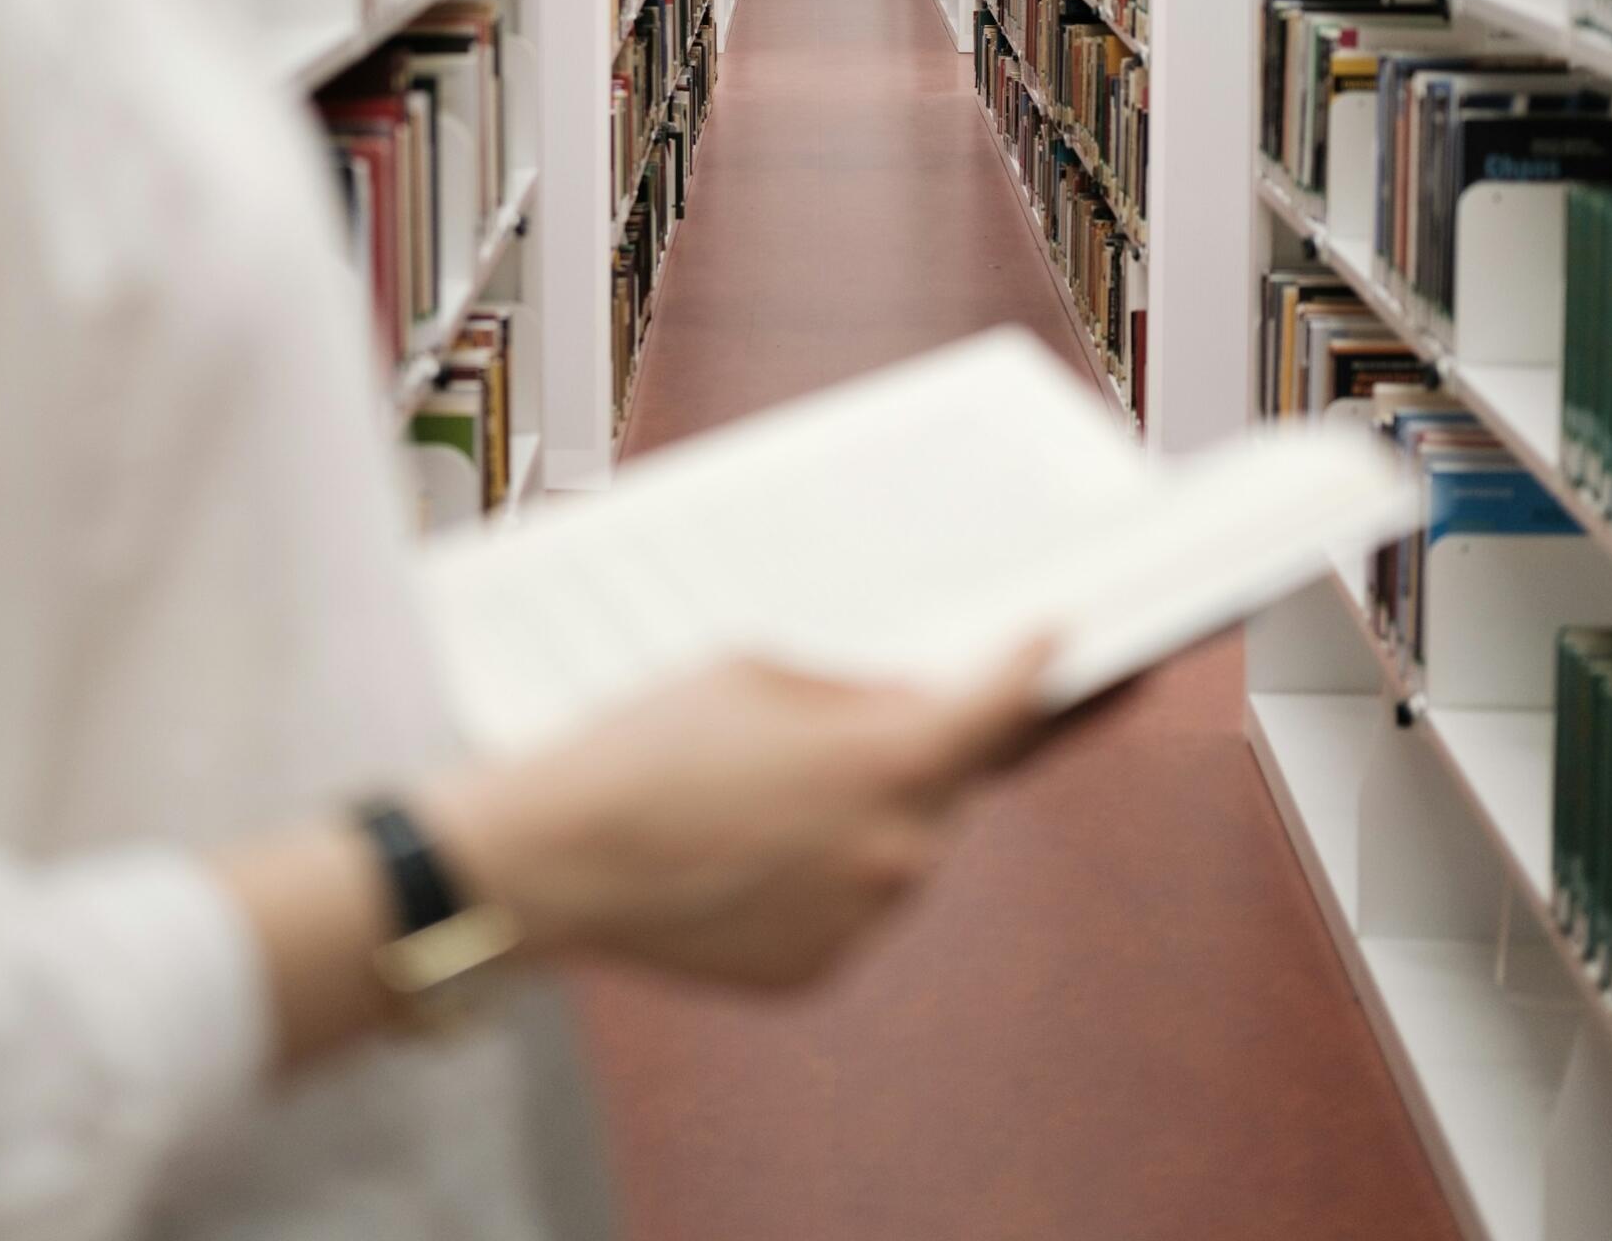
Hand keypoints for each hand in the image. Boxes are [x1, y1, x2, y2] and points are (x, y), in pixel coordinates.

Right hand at [424, 642, 1054, 990]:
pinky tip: (748, 846)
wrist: (559, 859)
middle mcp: (893, 853)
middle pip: (950, 784)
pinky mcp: (816, 969)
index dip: (1031, 670)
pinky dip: (822, 873)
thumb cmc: (649, 747)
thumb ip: (853, 693)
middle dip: (920, 748)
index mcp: (888, 762)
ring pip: (898, 847)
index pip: (998, 712)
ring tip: (762, 790)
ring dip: (865, 814)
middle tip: (849, 721)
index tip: (1051, 643)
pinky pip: (849, 904)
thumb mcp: (758, 672)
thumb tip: (906, 706)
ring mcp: (858, 922)